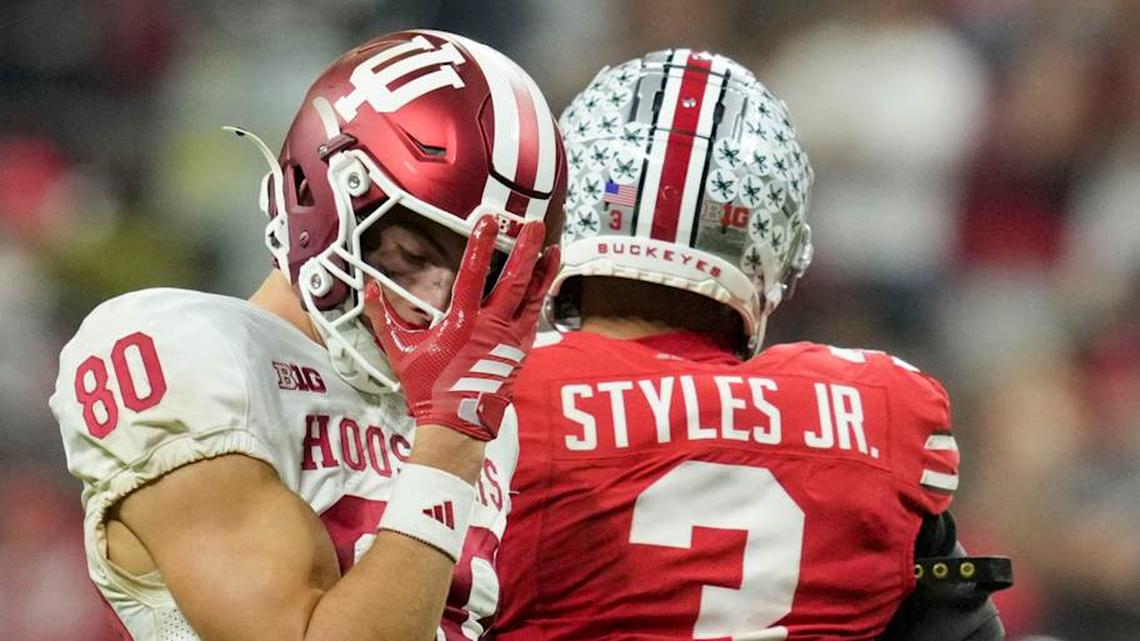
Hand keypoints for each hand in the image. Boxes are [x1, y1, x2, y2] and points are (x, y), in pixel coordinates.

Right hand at [365, 216, 557, 439]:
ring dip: (543, 271)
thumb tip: (369, 287)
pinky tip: (545, 282)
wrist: (457, 424)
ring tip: (552, 246)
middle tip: (534, 224)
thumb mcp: (399, 350)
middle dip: (525, 250)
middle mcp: (491, 327)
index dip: (482, 245)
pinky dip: (541, 297)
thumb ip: (383, 316)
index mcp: (463, 323)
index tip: (489, 220)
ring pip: (532, 298)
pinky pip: (534, 317)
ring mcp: (510, 339)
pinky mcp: (520, 351)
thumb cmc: (428, 387)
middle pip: (514, 281)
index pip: (474, 274)